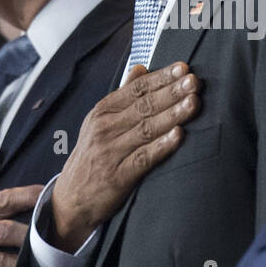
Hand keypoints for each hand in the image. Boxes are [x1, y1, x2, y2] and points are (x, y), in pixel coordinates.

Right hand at [48, 63, 200, 250]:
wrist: (71, 199)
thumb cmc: (92, 156)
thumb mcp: (99, 122)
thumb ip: (122, 95)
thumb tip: (141, 67)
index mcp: (102, 112)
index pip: (136, 90)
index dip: (161, 77)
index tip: (183, 67)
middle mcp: (104, 129)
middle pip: (144, 106)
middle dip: (171, 92)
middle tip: (194, 81)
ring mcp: (110, 153)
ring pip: (146, 129)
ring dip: (172, 114)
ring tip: (194, 102)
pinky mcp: (118, 177)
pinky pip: (143, 158)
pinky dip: (161, 146)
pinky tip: (179, 135)